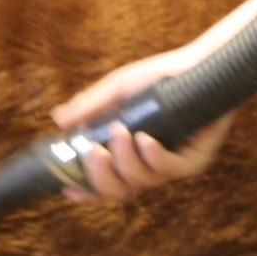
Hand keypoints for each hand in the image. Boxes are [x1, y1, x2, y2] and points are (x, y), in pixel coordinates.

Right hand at [48, 47, 234, 203]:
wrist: (198, 63)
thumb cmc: (158, 77)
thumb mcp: (118, 89)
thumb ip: (90, 106)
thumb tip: (57, 119)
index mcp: (128, 154)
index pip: (105, 184)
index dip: (86, 192)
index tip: (68, 188)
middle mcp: (148, 166)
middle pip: (118, 192)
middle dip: (100, 176)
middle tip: (92, 152)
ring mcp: (172, 165)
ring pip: (141, 182)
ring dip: (125, 160)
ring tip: (120, 131)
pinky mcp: (195, 159)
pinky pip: (170, 170)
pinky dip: (153, 157)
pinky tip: (145, 140)